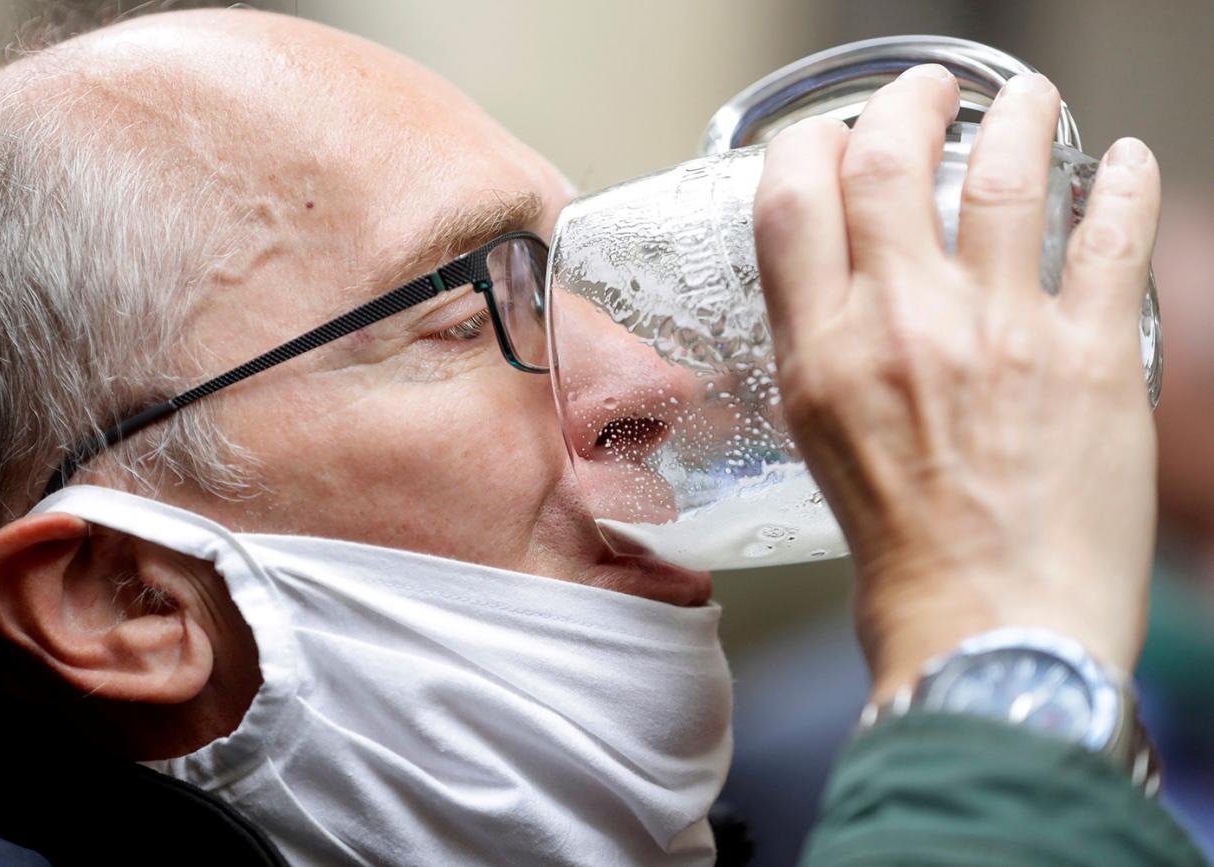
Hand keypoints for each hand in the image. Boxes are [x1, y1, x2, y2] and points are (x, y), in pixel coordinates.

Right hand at [752, 65, 1160, 700]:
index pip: (791, 203)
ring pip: (1007, 172)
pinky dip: (1124, 182)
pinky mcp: (1092, 355)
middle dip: (908, 104)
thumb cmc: (902, 553)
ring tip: (1030, 100)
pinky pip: (1111, 233)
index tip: (832, 138)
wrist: (987, 627)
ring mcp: (998, 333)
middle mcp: (900, 328)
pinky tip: (1126, 164)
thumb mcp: (822, 443)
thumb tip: (850, 287)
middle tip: (929, 92)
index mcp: (822, 355)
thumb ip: (828, 353)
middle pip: (889, 163)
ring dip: (1021, 116)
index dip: (809, 146)